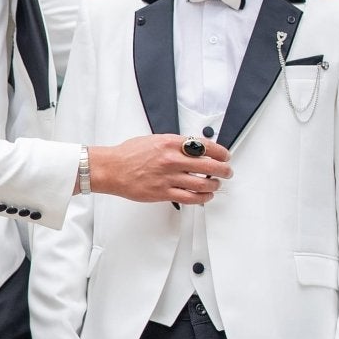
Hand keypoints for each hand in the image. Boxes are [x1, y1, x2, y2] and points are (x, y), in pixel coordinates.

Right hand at [89, 135, 231, 203]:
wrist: (112, 169)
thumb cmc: (129, 154)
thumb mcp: (155, 139)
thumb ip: (176, 144)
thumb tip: (195, 148)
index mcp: (170, 143)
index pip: (205, 146)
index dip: (220, 152)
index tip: (225, 155)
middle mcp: (172, 160)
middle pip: (209, 166)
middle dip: (224, 170)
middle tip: (227, 171)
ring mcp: (168, 178)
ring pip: (203, 184)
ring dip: (214, 185)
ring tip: (216, 184)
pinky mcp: (163, 193)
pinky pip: (190, 198)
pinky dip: (202, 198)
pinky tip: (205, 196)